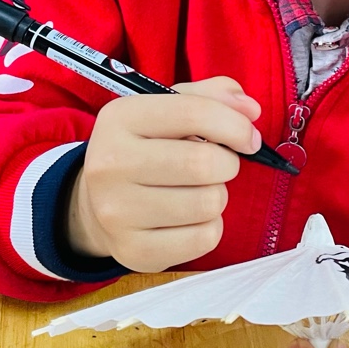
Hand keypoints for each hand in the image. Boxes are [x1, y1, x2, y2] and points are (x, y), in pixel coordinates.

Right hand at [66, 76, 262, 270]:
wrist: (97, 204)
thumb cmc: (147, 149)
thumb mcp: (169, 109)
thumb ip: (212, 97)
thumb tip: (250, 110)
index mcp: (120, 118)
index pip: (194, 113)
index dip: (236, 126)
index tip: (248, 138)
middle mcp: (110, 164)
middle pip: (203, 163)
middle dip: (227, 164)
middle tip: (219, 166)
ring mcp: (117, 212)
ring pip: (208, 203)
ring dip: (217, 196)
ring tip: (198, 191)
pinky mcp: (134, 250)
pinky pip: (204, 239)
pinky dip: (210, 227)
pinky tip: (190, 218)